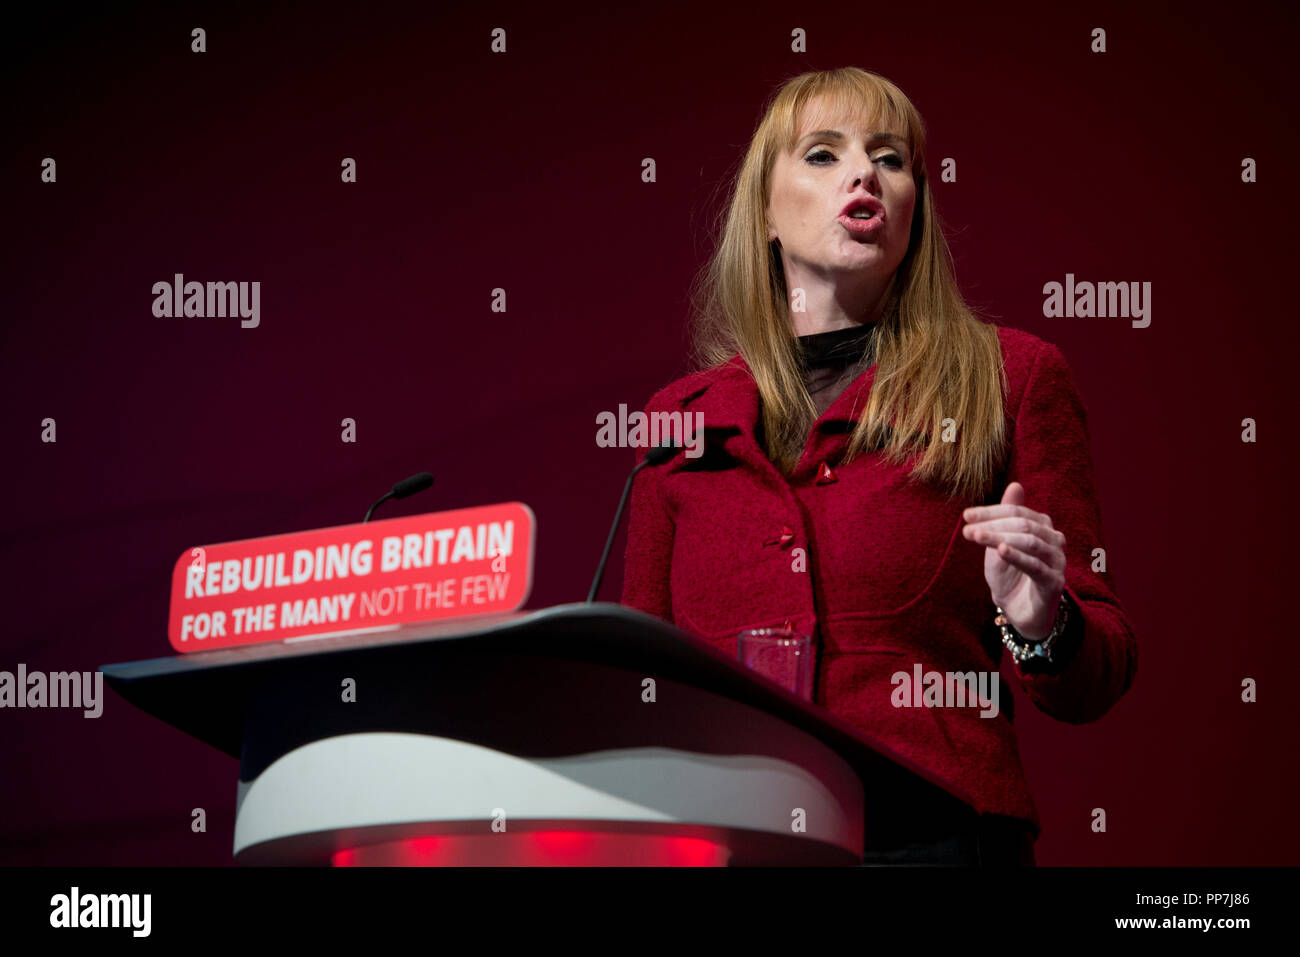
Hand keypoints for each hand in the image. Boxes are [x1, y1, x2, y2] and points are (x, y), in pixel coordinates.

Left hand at [961, 481, 1065, 639]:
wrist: (1018, 612)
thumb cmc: (1009, 575)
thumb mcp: (1001, 543)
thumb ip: (1006, 517)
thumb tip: (1015, 484)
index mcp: (1043, 527)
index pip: (1017, 511)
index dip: (991, 511)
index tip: (966, 516)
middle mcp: (1055, 541)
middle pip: (1024, 524)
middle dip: (993, 524)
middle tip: (967, 530)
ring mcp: (1057, 561)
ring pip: (1029, 541)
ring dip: (999, 537)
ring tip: (976, 537)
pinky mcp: (1055, 582)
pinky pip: (1035, 565)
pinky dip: (1016, 556)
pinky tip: (1000, 550)